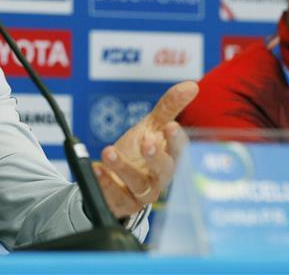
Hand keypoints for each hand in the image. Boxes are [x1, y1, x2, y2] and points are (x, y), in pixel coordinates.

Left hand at [93, 81, 197, 217]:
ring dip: (124, 168)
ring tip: (109, 152)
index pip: (178, 148)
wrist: (112, 178)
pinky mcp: (123, 202)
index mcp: (169, 155)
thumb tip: (191, 85)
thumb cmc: (136, 152)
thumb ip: (169, 106)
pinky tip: (97, 169)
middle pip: (164, 170)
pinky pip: (115, 196)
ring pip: (138, 184)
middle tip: (147, 142)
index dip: (175, 139)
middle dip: (156, 156)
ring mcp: (142, 191)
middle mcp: (159, 176)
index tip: (171, 126)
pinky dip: (105, 183)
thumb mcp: (150, 126)